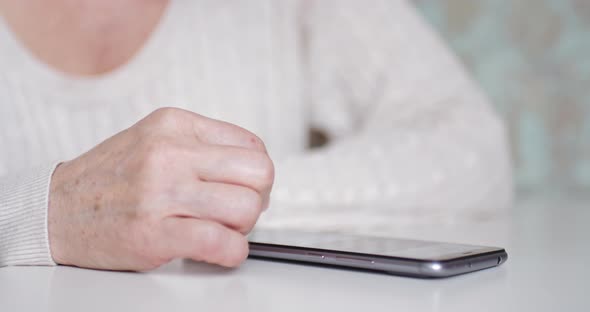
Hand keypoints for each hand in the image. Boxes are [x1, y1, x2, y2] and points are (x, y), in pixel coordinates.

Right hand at [48, 107, 273, 270]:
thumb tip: (253, 170)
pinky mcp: (153, 233)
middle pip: (259, 173)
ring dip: (243, 227)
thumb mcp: (155, 139)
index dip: (257, 174)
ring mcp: (161, 192)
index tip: (243, 188)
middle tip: (238, 211)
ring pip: (246, 207)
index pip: (252, 146)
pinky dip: (232, 252)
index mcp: (175, 125)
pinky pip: (221, 243)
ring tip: (220, 228)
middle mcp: (169, 153)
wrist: (56, 209)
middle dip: (258, 198)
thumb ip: (202, 146)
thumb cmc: (110, 178)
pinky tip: (220, 250)